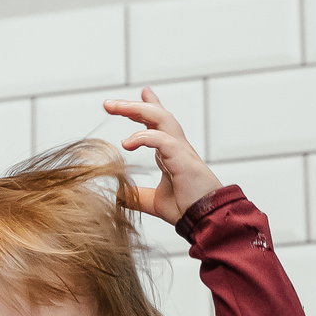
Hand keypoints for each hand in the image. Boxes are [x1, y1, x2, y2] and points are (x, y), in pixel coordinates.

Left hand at [104, 89, 220, 224]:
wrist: (207, 220)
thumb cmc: (187, 209)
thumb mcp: (154, 201)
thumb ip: (136, 196)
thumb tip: (118, 195)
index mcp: (171, 153)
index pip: (158, 123)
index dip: (146, 107)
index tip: (134, 95)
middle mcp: (177, 147)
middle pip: (157, 115)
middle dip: (133, 105)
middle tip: (109, 103)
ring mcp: (181, 151)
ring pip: (162, 118)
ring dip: (138, 110)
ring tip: (116, 107)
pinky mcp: (183, 160)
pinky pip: (163, 140)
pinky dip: (144, 137)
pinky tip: (127, 142)